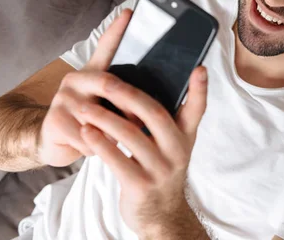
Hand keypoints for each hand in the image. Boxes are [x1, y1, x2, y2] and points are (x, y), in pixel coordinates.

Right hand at [37, 9, 132, 166]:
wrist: (57, 143)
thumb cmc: (93, 122)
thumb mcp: (110, 106)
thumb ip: (127, 97)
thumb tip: (161, 92)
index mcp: (94, 73)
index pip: (106, 47)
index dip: (117, 30)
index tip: (129, 12)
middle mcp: (77, 79)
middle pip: (108, 83)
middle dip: (130, 103)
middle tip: (145, 119)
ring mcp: (63, 98)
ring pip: (99, 116)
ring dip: (114, 133)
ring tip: (119, 139)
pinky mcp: (54, 121)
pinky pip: (88, 137)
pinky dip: (99, 147)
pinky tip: (97, 149)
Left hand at [77, 48, 208, 234]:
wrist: (161, 214)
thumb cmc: (161, 170)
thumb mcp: (173, 146)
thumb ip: (168, 121)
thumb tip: (145, 88)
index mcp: (186, 136)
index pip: (197, 109)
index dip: (200, 89)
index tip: (200, 68)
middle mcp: (177, 150)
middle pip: (154, 115)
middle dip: (127, 96)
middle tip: (105, 81)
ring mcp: (160, 169)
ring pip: (130, 136)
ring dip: (104, 119)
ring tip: (84, 107)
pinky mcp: (140, 185)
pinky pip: (117, 159)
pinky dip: (99, 143)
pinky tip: (86, 132)